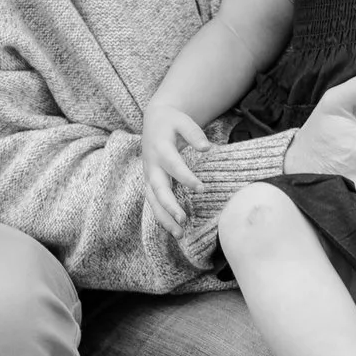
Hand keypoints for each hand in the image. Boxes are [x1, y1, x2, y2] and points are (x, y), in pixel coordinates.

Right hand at [141, 101, 207, 233]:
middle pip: (157, 188)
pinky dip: (162, 217)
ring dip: (164, 218)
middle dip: (169, 205)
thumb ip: (194, 133)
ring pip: (152, 200)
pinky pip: (154, 203)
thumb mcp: (183, 121)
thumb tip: (207, 148)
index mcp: (160, 148)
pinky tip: (175, 230)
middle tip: (183, 220)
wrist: (154, 121)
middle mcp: (151, 165)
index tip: (201, 188)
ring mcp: (148, 176)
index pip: (173, 165)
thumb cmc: (172, 122)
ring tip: (179, 234)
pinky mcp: (150, 183)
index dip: (186, 177)